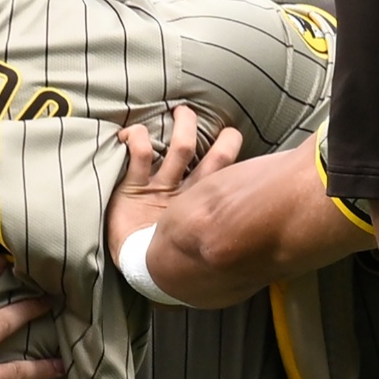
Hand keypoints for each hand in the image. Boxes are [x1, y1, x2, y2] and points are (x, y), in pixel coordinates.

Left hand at [106, 105, 243, 259]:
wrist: (134, 267)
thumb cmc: (161, 243)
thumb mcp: (187, 230)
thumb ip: (208, 220)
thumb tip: (246, 225)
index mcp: (200, 201)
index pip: (226, 173)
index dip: (233, 152)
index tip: (235, 133)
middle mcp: (186, 193)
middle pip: (214, 160)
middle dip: (223, 139)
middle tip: (227, 127)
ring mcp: (162, 189)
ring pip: (181, 151)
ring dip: (183, 128)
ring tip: (182, 111)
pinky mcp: (134, 189)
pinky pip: (140, 158)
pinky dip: (138, 140)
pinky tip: (132, 133)